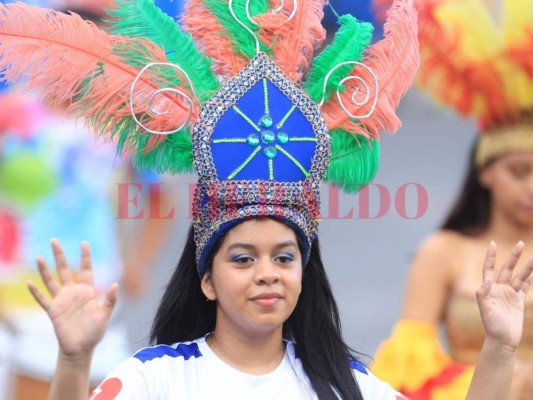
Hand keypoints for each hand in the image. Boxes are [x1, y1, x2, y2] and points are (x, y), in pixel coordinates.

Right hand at [27, 239, 117, 359]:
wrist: (81, 349)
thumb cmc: (95, 332)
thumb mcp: (105, 315)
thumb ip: (110, 300)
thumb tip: (115, 284)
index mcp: (88, 291)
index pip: (86, 269)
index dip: (85, 256)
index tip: (84, 242)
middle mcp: (73, 292)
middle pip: (65, 270)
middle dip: (59, 255)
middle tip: (54, 240)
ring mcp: (62, 301)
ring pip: (51, 281)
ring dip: (44, 270)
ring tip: (38, 256)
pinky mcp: (53, 311)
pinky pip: (43, 299)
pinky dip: (36, 292)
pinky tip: (29, 283)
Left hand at [476, 241, 532, 348]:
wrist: (502, 340)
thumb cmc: (491, 325)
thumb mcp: (484, 308)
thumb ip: (483, 293)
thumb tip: (486, 280)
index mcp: (488, 288)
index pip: (489, 268)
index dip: (491, 257)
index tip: (493, 243)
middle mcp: (498, 289)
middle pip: (507, 269)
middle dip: (514, 257)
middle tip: (521, 243)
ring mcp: (509, 294)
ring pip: (519, 277)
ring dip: (527, 268)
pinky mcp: (518, 301)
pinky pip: (525, 287)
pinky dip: (530, 279)